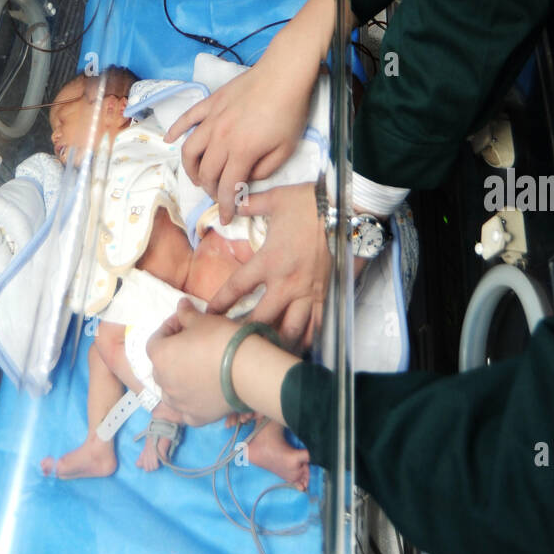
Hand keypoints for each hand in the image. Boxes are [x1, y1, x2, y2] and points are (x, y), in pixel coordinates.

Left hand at [147, 299, 238, 424]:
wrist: (245, 371)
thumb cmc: (219, 340)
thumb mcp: (202, 320)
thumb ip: (186, 314)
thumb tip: (181, 305)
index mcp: (159, 356)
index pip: (155, 339)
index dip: (169, 328)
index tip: (183, 322)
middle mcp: (163, 382)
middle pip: (160, 366)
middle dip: (172, 354)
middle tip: (190, 344)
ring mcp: (178, 402)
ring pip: (169, 390)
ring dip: (176, 379)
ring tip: (194, 369)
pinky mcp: (195, 417)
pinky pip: (185, 409)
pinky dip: (188, 401)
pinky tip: (199, 394)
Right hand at [166, 53, 318, 223]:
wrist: (284, 74)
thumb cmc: (290, 112)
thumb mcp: (286, 149)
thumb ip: (265, 170)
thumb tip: (247, 178)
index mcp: (241, 152)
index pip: (227, 187)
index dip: (225, 206)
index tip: (226, 218)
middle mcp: (220, 139)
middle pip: (206, 173)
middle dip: (209, 190)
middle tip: (218, 196)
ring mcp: (212, 119)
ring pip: (189, 150)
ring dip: (190, 168)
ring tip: (198, 176)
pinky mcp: (210, 103)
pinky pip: (186, 118)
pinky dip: (175, 129)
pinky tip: (169, 138)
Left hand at [210, 184, 329, 347]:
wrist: (346, 210)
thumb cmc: (309, 204)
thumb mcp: (275, 199)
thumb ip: (249, 204)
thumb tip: (232, 204)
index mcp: (268, 261)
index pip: (237, 287)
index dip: (219, 304)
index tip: (207, 316)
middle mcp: (286, 283)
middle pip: (261, 318)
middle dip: (244, 334)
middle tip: (230, 346)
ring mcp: (307, 292)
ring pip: (290, 328)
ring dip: (275, 342)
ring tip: (264, 354)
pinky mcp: (325, 295)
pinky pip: (315, 324)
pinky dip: (307, 338)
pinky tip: (298, 348)